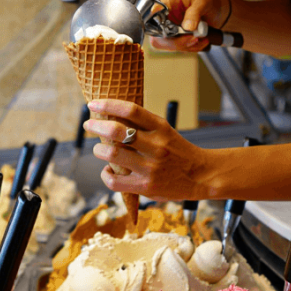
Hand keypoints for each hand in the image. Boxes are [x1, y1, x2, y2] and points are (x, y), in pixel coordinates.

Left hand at [84, 100, 216, 200]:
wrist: (202, 176)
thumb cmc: (179, 151)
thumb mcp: (166, 132)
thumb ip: (143, 125)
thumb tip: (111, 115)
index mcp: (161, 128)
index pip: (131, 109)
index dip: (107, 104)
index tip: (93, 105)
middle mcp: (156, 146)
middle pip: (116, 130)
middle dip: (96, 125)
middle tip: (89, 124)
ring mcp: (150, 167)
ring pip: (112, 154)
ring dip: (98, 149)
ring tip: (98, 149)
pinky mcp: (146, 186)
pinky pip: (115, 181)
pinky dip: (105, 174)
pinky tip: (107, 171)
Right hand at [150, 0, 230, 52]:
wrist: (217, 13)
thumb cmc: (210, 3)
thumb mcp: (205, 2)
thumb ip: (195, 12)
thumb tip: (187, 27)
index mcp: (167, 0)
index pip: (153, 13)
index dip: (156, 24)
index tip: (168, 30)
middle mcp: (164, 14)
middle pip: (157, 34)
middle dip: (176, 41)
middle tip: (194, 39)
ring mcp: (167, 27)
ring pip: (167, 44)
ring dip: (186, 45)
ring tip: (203, 39)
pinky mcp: (174, 37)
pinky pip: (176, 48)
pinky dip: (190, 47)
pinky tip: (201, 41)